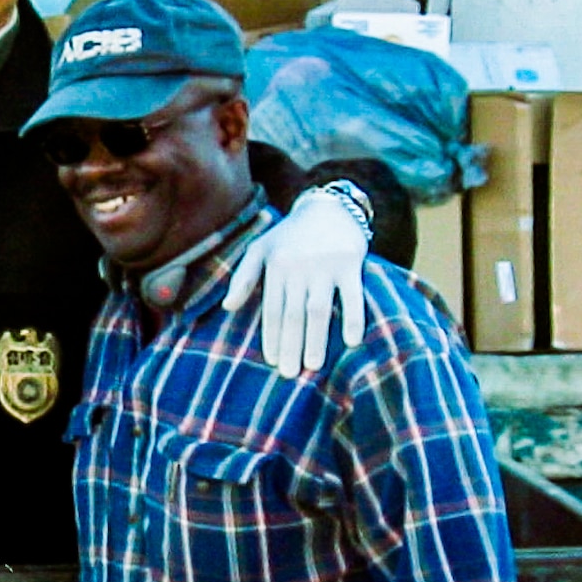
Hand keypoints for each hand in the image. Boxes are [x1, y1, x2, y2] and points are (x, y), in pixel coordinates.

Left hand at [224, 192, 368, 376]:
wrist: (329, 208)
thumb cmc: (289, 235)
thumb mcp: (260, 248)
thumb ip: (242, 277)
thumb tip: (227, 307)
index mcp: (276, 266)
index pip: (272, 309)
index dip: (271, 336)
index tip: (273, 362)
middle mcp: (299, 267)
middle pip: (293, 313)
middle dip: (291, 345)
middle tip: (290, 374)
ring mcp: (325, 266)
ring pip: (319, 309)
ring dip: (316, 339)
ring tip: (314, 366)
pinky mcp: (351, 264)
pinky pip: (353, 296)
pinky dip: (354, 318)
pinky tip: (352, 342)